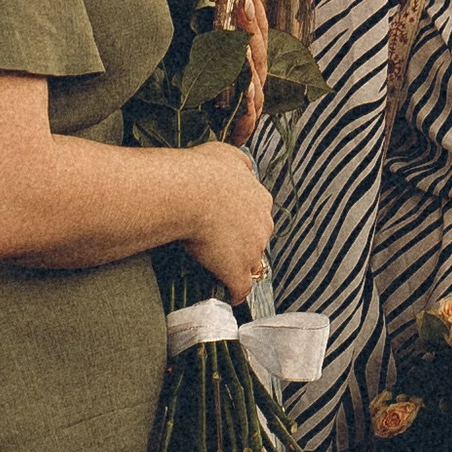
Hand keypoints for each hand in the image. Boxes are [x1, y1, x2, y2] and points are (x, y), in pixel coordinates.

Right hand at [183, 143, 272, 304]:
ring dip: (238, 267)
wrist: (188, 192)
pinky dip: (234, 294)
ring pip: (251, 264)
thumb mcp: (225, 154)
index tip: (225, 222)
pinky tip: (226, 296)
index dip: (241, 220)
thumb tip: (245, 165)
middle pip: (257, 239)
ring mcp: (251, 250)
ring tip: (218, 271)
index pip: (257, 214)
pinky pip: (240, 289)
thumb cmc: (201, 170)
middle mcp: (263, 225)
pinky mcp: (237, 271)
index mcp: (260, 199)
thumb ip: (239, 162)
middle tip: (218, 244)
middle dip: (242, 243)